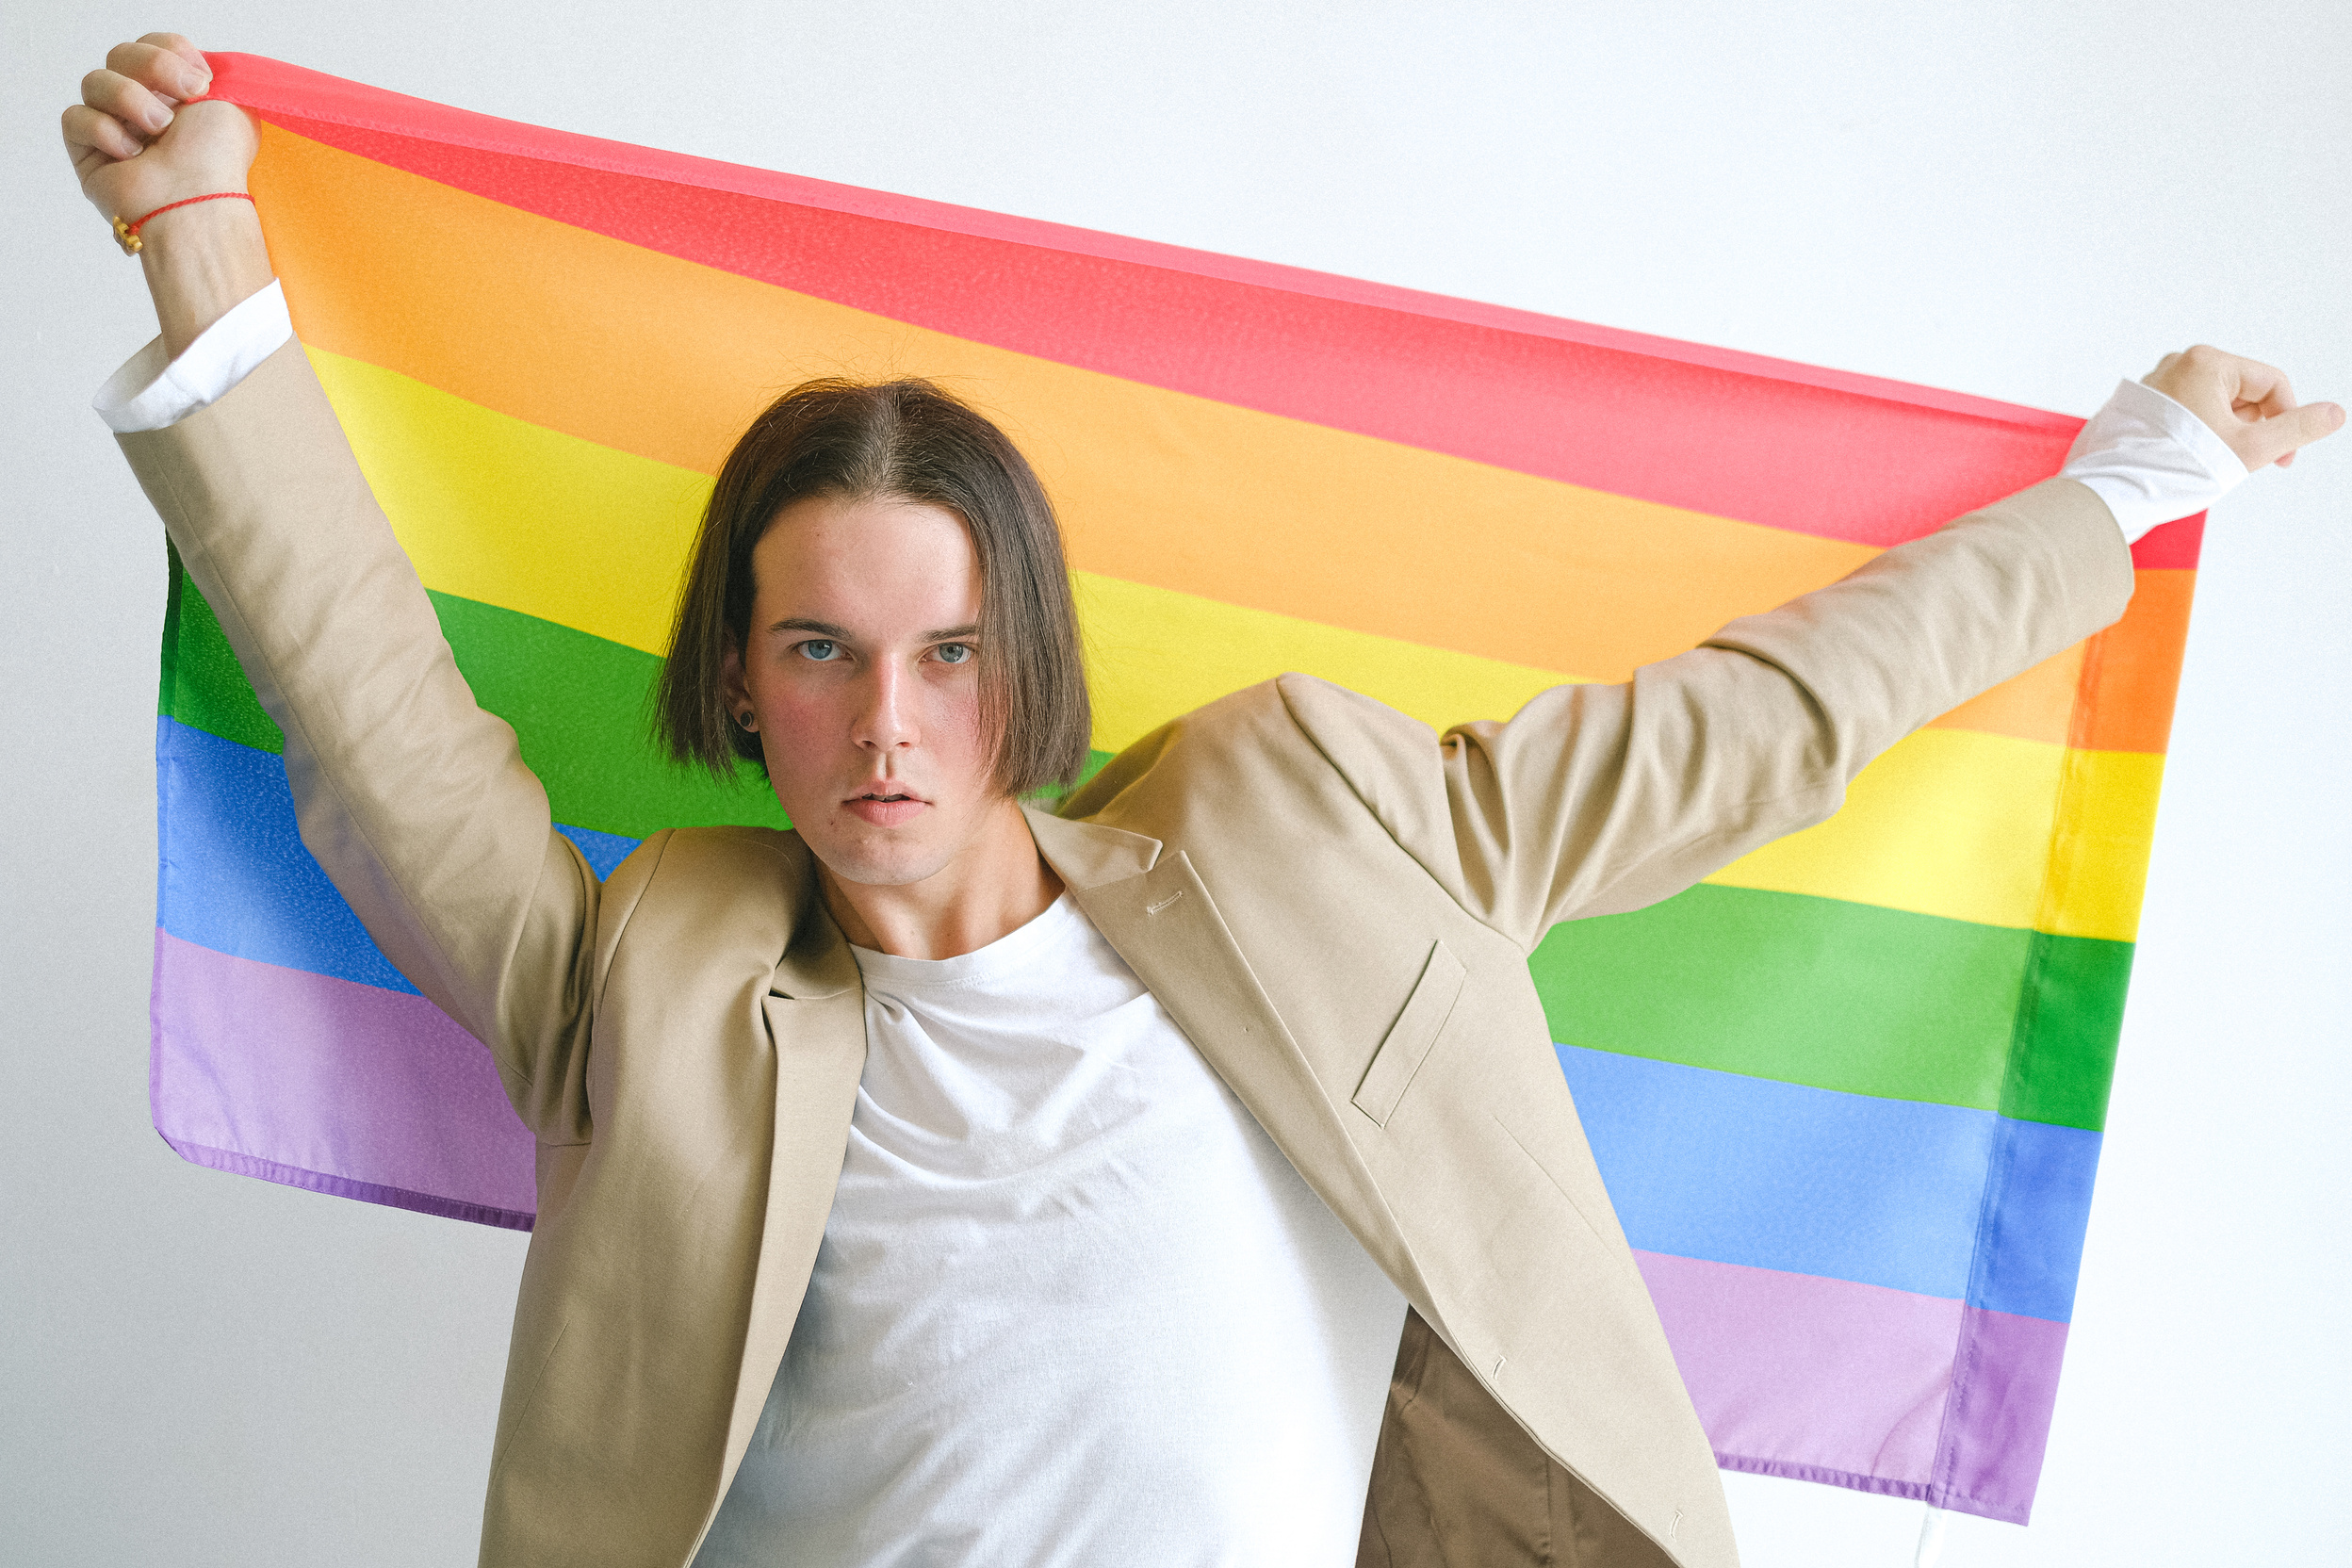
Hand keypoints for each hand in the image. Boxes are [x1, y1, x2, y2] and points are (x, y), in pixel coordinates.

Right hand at [63, 33, 256, 230]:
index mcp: (177, 96)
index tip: (199, 80)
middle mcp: (144, 109)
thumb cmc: (218, 159)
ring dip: (130, 99)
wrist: (196, 200)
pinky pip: (75, 117)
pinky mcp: (87, 151)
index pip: (153, 46)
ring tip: (159, 130)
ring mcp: (113, 128)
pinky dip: (104, 131)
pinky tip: (131, 154)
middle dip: (153, 67)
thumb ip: (209, 74)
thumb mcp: (232, 104)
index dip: (170, 52)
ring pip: (95, 81)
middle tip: (185, 97)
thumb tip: (191, 66)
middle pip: (121, 55)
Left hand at [2143, 345, 2343, 470]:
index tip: (2283, 459)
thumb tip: (2336, 413)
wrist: (2113, 493)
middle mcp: (2178, 364)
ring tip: (2206, 462)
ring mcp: (2156, 383)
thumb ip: (2296, 429)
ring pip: (2216, 406)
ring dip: (2225, 434)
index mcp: (2206, 363)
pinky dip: (2198, 435)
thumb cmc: (2177, 468)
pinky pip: (2187, 414)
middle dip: (2250, 428)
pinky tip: (2186, 459)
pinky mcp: (2142, 405)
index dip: (2287, 419)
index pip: (2271, 383)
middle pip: (2243, 393)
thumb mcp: (2249, 449)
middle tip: (2236, 461)